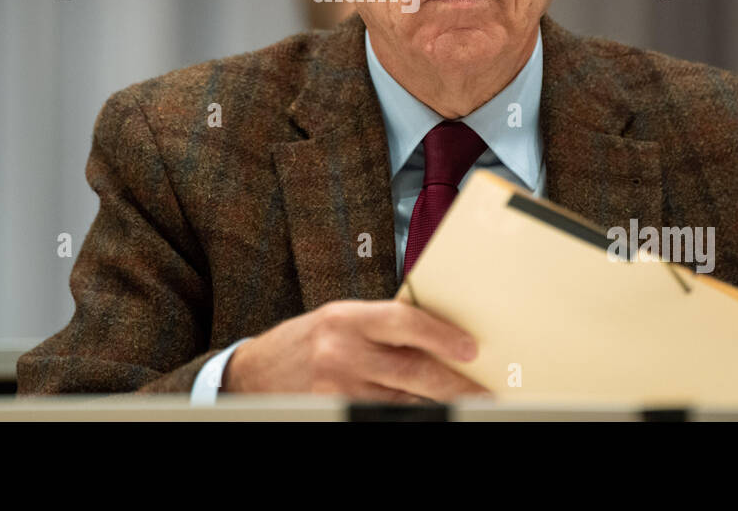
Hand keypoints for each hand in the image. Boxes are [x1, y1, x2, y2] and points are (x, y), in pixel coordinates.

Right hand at [222, 299, 491, 401]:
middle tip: (484, 392)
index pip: (403, 322)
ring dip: (436, 406)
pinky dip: (407, 417)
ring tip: (465, 406)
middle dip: (453, 383)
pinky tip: (427, 414)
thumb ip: (380, 325)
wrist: (253, 373)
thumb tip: (435, 335)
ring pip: (402, 403)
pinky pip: (381, 418)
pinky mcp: (333, 412)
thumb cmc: (304, 341)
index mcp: (346, 318)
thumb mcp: (339, 318)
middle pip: (411, 371)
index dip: (440, 335)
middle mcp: (341, 353)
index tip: (470, 348)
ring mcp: (336, 389)